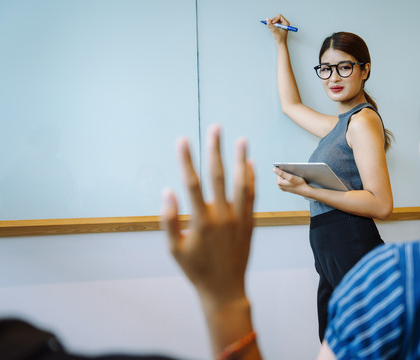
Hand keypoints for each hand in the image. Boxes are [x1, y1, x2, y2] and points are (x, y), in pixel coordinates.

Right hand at [163, 125, 254, 305]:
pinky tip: (251, 164)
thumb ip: (169, 221)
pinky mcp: (249, 223)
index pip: (192, 184)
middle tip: (215, 128)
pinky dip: (251, 180)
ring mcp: (239, 219)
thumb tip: (167, 192)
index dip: (186, 160)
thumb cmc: (196, 270)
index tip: (182, 140)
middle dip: (215, 150)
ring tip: (241, 139)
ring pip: (240, 183)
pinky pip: (252, 197)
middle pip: (218, 176)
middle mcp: (222, 216)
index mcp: (201, 222)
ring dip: (240, 160)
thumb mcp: (175, 249)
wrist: (225, 290)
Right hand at [266, 14, 289, 43]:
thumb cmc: (280, 39)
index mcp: (286, 23)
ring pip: (275, 20)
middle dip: (272, 21)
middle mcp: (284, 23)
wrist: (281, 44)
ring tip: (270, 28)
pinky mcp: (279, 27)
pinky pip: (275, 23)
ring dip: (272, 24)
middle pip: (277, 18)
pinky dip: (272, 25)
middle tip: (270, 25)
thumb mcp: (274, 31)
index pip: (279, 16)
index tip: (272, 23)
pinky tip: (271, 29)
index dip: (275, 19)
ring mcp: (282, 25)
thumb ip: (270, 24)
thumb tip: (267, 19)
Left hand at [273, 167, 308, 195]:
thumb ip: (281, 173)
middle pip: (282, 175)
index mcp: (279, 183)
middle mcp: (280, 186)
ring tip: (294, 180)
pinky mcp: (286, 188)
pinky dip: (290, 180)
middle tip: (293, 177)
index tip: (290, 174)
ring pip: (285, 178)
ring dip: (289, 177)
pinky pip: (287, 181)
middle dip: (287, 174)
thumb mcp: (290, 177)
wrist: (305, 190)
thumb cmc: (299, 184)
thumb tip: (274, 169)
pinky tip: (294, 182)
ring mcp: (283, 187)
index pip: (280, 172)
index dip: (286, 172)